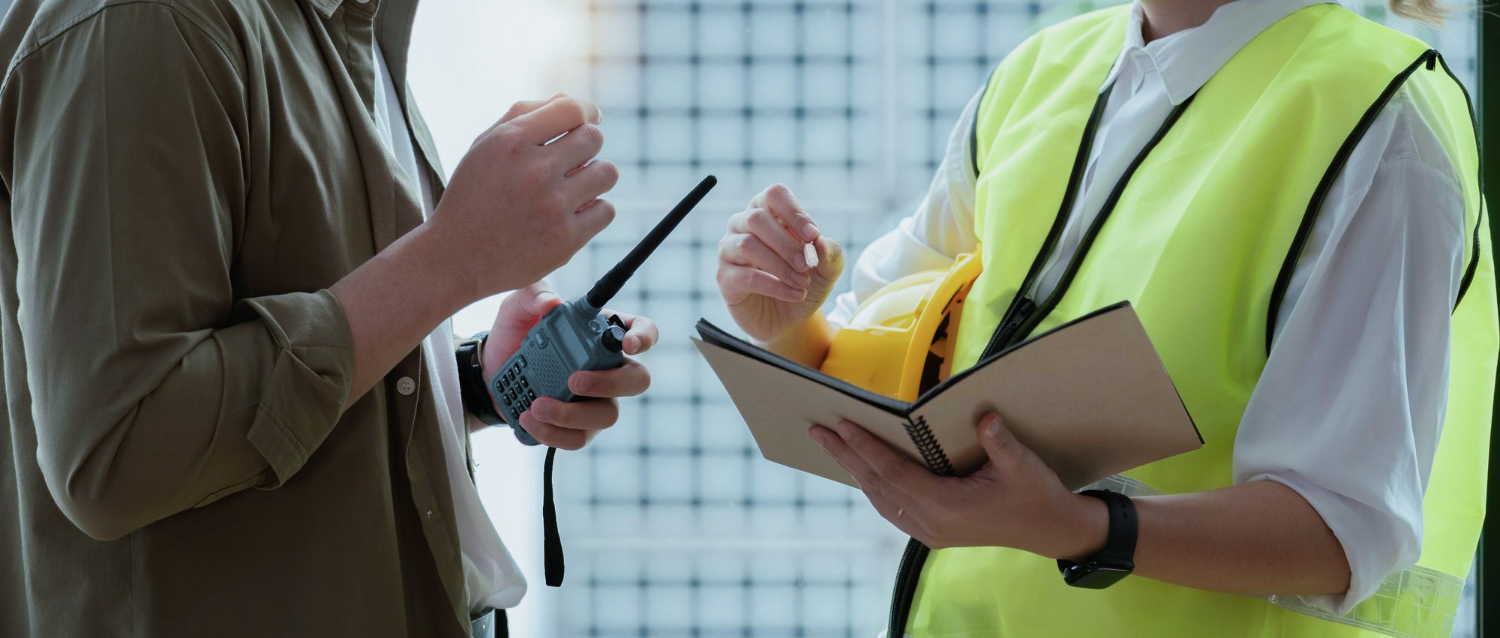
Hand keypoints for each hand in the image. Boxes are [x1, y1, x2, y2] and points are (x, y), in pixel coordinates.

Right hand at [429, 93, 618, 297]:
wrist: (456, 258)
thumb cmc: (473, 197)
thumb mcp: (484, 146)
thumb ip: (525, 115)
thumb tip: (574, 103)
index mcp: (511, 141)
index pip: (572, 108)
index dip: (587, 111)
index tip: (589, 120)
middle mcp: (534, 170)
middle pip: (594, 138)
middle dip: (587, 146)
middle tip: (571, 162)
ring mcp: (553, 206)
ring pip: (607, 173)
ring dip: (595, 177)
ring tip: (574, 188)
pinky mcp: (566, 239)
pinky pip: (606, 210)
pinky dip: (594, 210)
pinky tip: (573, 213)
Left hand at [481, 281, 657, 449]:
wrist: (491, 370)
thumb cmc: (515, 333)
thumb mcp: (517, 307)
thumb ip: (533, 296)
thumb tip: (550, 302)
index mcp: (603, 333)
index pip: (642, 331)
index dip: (643, 337)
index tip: (627, 344)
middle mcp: (608, 367)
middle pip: (637, 380)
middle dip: (608, 383)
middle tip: (573, 380)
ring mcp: (596, 400)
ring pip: (606, 416)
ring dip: (572, 414)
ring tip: (536, 405)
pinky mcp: (577, 426)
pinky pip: (578, 438)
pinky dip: (552, 433)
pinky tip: (529, 420)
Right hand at [717, 184, 843, 342]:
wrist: (792, 318)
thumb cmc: (805, 281)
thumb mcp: (827, 268)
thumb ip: (829, 252)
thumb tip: (819, 241)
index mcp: (768, 211)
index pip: (774, 195)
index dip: (794, 212)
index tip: (813, 236)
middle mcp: (743, 224)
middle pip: (757, 218)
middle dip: (787, 243)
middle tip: (807, 265)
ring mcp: (730, 249)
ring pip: (747, 245)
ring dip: (780, 265)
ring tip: (802, 283)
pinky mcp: (725, 277)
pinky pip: (745, 276)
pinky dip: (773, 286)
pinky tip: (793, 294)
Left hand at [808, 413, 1107, 559]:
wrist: (1051, 531)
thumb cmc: (1036, 494)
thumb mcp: (1022, 465)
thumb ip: (1000, 442)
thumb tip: (985, 417)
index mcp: (948, 506)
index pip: (894, 473)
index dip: (866, 448)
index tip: (841, 426)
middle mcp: (932, 523)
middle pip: (877, 485)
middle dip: (846, 456)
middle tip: (817, 431)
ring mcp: (930, 532)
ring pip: (881, 499)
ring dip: (855, 471)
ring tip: (832, 446)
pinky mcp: (933, 533)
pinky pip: (892, 509)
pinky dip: (874, 487)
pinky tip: (862, 472)